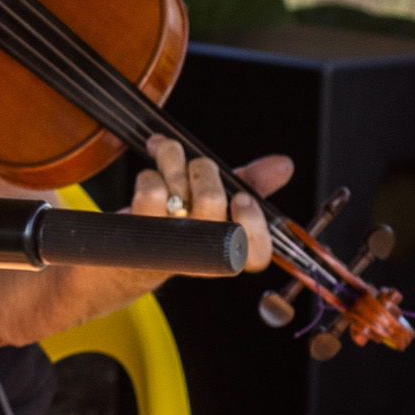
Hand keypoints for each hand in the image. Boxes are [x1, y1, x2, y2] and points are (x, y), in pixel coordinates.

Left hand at [126, 135, 285, 276]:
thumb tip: (283, 165)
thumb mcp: (222, 201)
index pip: (257, 253)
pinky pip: (150, 190)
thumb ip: (254, 183)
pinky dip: (149, 175)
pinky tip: (149, 182)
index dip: (253, 224)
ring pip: (179, 191)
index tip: (242, 197)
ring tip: (168, 160)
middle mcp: (203, 253)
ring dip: (172, 163)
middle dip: (201, 168)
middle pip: (212, 200)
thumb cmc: (183, 221)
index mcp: (230, 249)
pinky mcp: (141, 237)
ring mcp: (171, 247)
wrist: (131, 251)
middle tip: (192, 166)